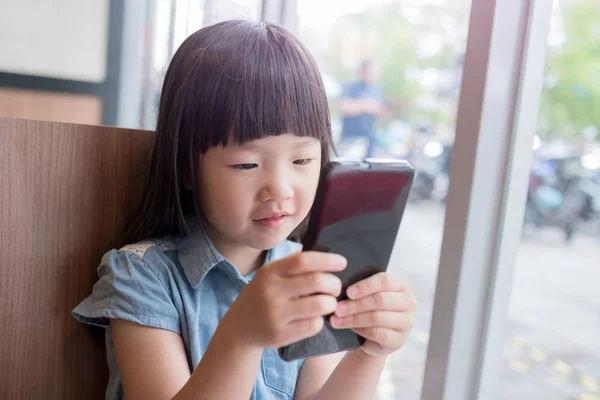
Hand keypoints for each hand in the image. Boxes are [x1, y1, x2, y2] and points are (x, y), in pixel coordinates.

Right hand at [222, 252, 346, 349]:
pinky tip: (315, 318)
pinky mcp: (280, 335)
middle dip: (334, 284)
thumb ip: (293, 266)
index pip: (303, 261)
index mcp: (270, 272)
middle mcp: (271, 291)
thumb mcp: (270, 275)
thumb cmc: (262, 295)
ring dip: (331, 303)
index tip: (342, 263)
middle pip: (316, 281)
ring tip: (328, 303)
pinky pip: (313, 325)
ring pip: (319, 305)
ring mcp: (275, 314)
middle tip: (336, 288)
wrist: (239, 327)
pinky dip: (320, 320)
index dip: (327, 260)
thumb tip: (328, 259)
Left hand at [329, 273, 416, 356]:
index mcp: (401, 285)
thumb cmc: (370, 309)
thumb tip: (341, 287)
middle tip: (338, 308)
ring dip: (354, 319)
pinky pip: (377, 333)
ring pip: (377, 317)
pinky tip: (350, 328)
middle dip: (356, 304)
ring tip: (337, 320)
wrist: (374, 337)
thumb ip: (362, 289)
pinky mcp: (399, 340)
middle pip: (381, 300)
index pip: (385, 281)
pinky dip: (360, 330)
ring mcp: (406, 323)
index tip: (348, 292)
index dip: (365, 286)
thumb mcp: (369, 295)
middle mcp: (409, 303)